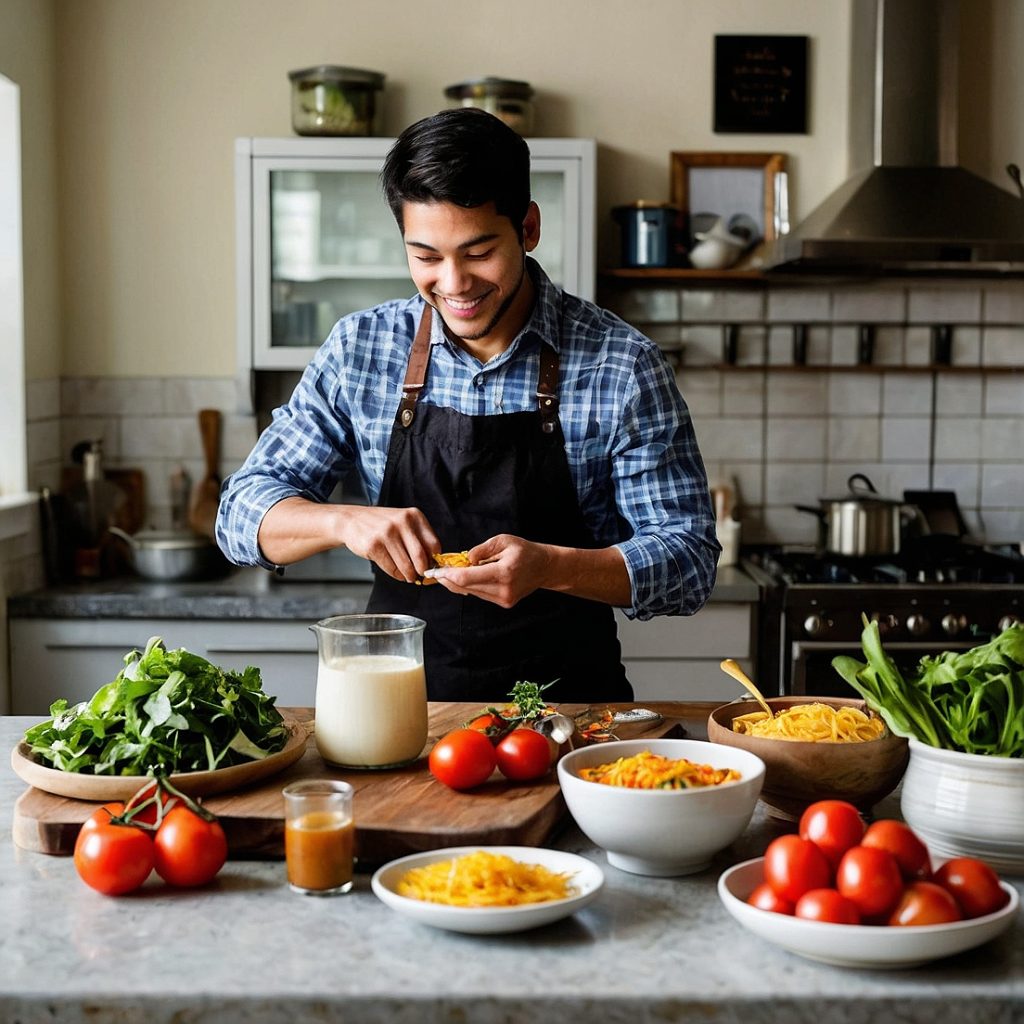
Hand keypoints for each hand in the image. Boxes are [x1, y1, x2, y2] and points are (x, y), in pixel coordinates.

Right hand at [338, 505, 439, 583]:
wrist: (351, 520)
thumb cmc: (380, 524)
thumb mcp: (403, 522)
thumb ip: (418, 538)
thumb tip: (431, 561)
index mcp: (414, 515)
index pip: (433, 544)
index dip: (434, 560)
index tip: (432, 567)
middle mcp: (402, 522)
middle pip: (420, 556)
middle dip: (422, 571)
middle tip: (421, 575)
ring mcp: (387, 534)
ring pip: (406, 565)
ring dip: (409, 576)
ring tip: (409, 577)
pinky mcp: (374, 546)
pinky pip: (391, 568)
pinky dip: (396, 575)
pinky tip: (397, 573)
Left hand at [423, 534, 548, 607]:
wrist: (544, 567)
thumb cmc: (524, 551)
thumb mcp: (503, 541)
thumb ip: (481, 549)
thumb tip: (465, 560)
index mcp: (504, 572)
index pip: (467, 578)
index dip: (448, 575)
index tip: (435, 571)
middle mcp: (503, 589)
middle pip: (466, 587)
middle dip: (449, 579)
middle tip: (436, 571)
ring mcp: (504, 599)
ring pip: (472, 592)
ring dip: (458, 583)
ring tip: (448, 572)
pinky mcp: (504, 603)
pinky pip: (480, 594)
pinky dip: (470, 586)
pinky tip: (464, 578)